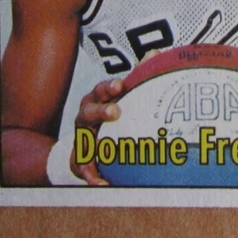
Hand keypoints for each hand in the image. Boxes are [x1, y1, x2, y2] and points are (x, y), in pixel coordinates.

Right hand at [67, 50, 159, 184]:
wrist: (88, 142)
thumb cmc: (111, 112)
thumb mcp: (123, 95)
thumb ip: (139, 75)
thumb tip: (156, 53)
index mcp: (98, 100)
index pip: (102, 90)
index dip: (109, 88)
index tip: (120, 86)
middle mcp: (86, 117)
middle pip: (88, 110)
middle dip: (101, 110)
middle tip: (116, 112)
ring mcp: (82, 138)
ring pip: (82, 140)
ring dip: (91, 145)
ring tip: (101, 150)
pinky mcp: (81, 161)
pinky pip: (84, 170)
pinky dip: (92, 178)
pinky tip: (103, 184)